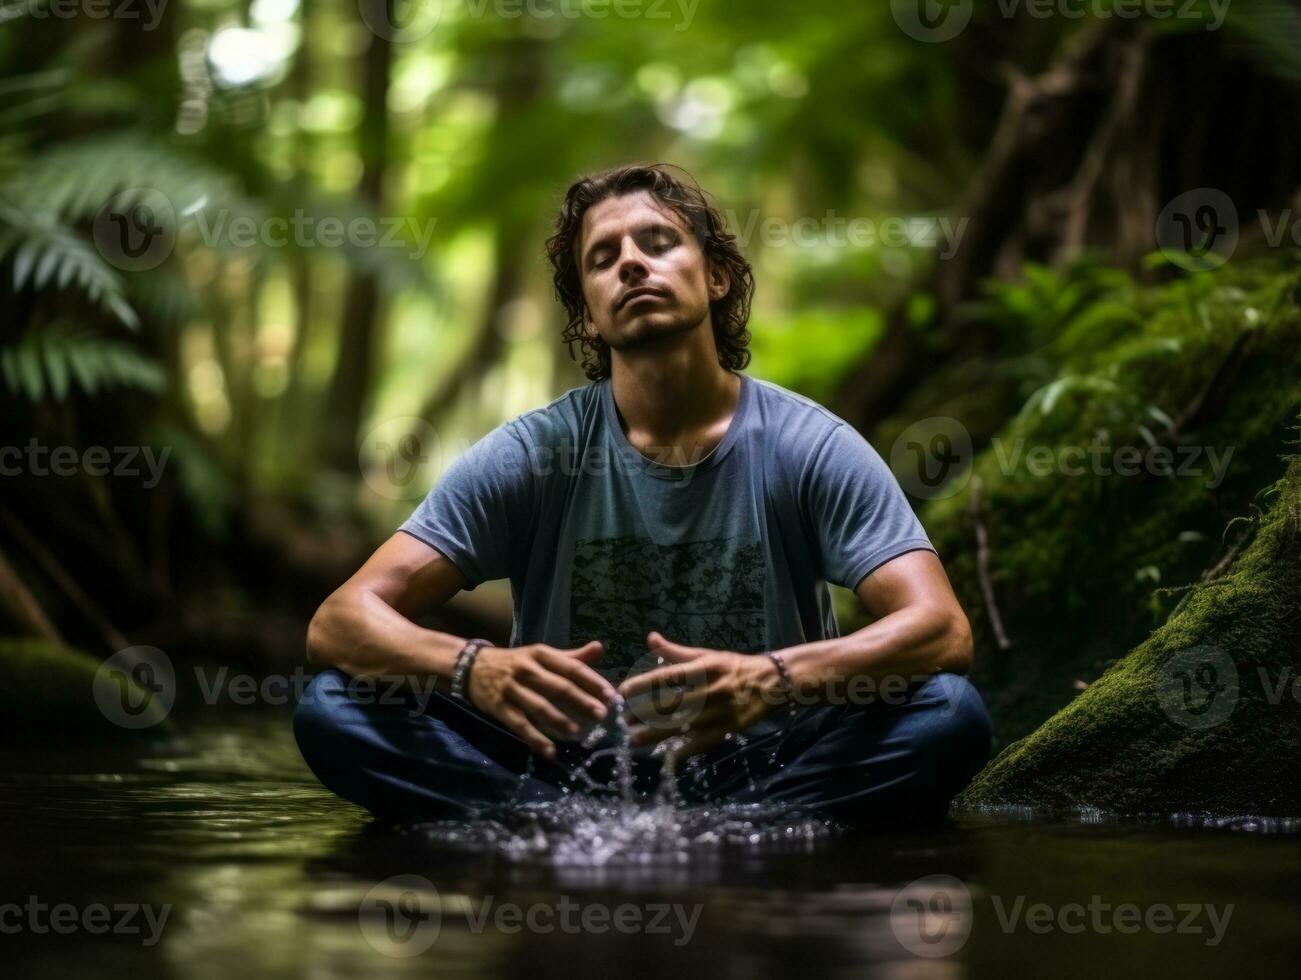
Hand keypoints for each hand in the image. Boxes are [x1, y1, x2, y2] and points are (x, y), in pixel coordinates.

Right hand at [467, 640, 617, 759]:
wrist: (472, 668)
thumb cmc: (516, 663)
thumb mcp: (541, 655)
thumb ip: (571, 657)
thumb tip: (600, 649)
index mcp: (541, 654)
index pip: (571, 667)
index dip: (592, 681)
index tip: (611, 695)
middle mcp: (527, 669)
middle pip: (559, 687)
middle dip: (582, 701)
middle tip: (601, 716)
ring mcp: (512, 689)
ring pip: (540, 707)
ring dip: (560, 721)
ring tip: (578, 733)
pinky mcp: (500, 708)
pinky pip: (520, 726)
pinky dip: (536, 740)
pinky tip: (551, 752)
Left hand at [616, 631, 781, 761]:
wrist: (772, 683)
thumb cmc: (733, 667)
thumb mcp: (707, 656)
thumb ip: (676, 652)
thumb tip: (650, 638)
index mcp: (703, 668)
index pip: (667, 676)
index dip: (643, 684)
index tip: (621, 691)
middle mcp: (710, 690)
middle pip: (671, 704)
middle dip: (643, 713)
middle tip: (621, 720)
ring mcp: (720, 712)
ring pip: (683, 726)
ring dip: (656, 735)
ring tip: (634, 740)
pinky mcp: (728, 730)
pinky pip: (703, 743)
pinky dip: (685, 751)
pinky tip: (667, 758)